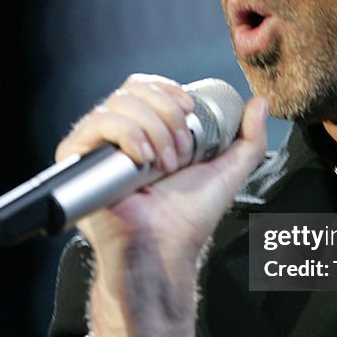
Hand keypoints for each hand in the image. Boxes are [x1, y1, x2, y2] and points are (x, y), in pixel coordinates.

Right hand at [56, 73, 266, 336]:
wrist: (164, 250)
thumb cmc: (189, 219)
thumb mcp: (229, 171)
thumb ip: (250, 138)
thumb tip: (260, 103)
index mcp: (146, 131)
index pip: (146, 86)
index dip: (169, 90)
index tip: (190, 113)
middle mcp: (117, 136)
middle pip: (133, 90)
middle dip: (166, 114)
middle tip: (180, 153)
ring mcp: (96, 148)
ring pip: (116, 104)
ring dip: (152, 128)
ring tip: (163, 163)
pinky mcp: (76, 161)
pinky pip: (93, 125)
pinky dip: (125, 133)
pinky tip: (141, 158)